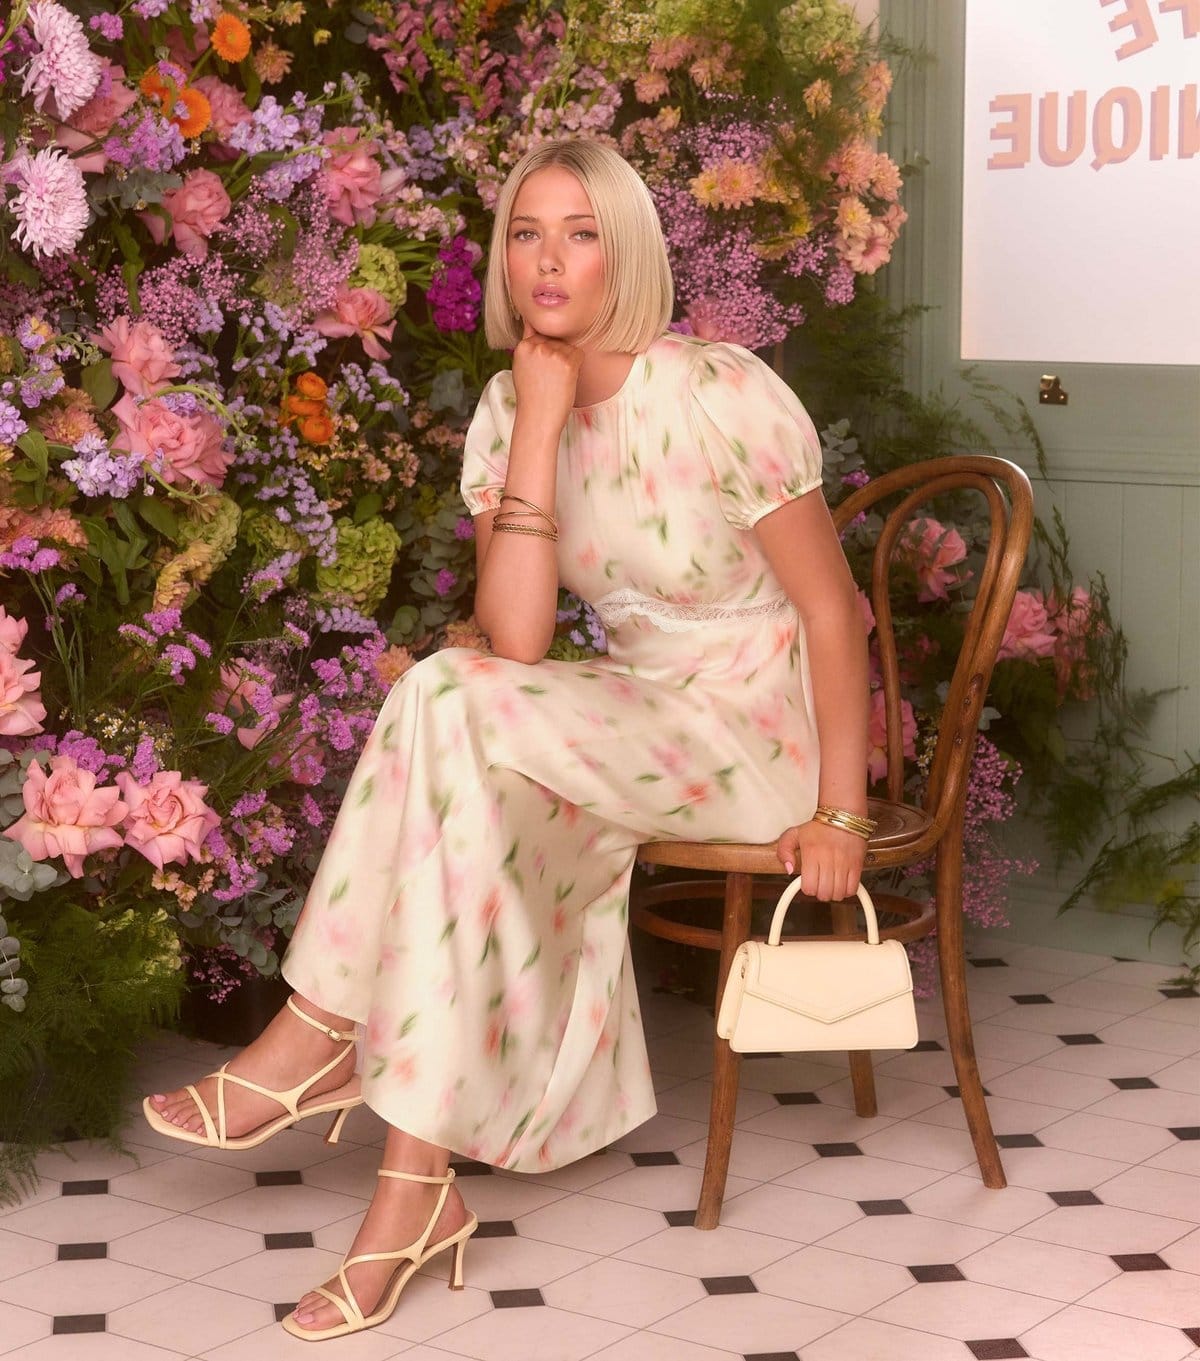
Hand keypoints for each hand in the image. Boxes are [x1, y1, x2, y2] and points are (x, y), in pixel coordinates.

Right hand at [511, 321, 582, 436]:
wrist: (538, 418)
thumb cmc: (532, 396)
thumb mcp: (522, 366)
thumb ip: (528, 343)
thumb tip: (529, 319)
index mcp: (523, 346)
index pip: (542, 336)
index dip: (545, 355)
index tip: (540, 372)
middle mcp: (536, 346)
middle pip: (556, 340)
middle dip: (556, 356)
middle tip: (548, 379)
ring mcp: (552, 353)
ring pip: (568, 347)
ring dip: (566, 362)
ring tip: (555, 381)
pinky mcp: (567, 362)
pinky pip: (578, 354)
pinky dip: (576, 366)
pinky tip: (565, 380)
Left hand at [775, 819, 864, 902]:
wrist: (844, 815)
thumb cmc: (819, 827)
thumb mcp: (794, 834)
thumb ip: (784, 851)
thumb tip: (788, 869)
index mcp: (811, 853)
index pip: (809, 887)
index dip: (807, 888)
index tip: (808, 882)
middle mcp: (828, 859)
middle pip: (824, 894)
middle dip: (820, 892)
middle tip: (819, 884)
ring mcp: (844, 863)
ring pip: (838, 894)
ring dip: (833, 893)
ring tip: (830, 883)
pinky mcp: (857, 865)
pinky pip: (852, 889)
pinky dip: (846, 891)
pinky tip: (841, 882)